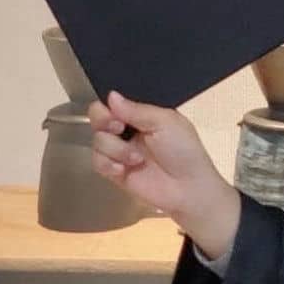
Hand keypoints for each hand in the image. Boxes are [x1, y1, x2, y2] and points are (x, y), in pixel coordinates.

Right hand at [87, 91, 234, 228]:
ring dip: (116, 149)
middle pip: (98, 118)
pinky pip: (97, 162)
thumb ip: (137, 110)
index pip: (115, 102)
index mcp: (143, 114)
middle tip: (119, 129)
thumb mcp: (165, 122)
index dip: (109, 106)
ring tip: (136, 159)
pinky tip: (124, 170)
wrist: (186, 187)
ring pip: (98, 140)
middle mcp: (129, 129)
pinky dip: (109, 165)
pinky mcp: (114, 171)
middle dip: (105, 123)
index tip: (116, 114)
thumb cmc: (183, 149)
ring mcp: (120, 150)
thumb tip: (111, 96)